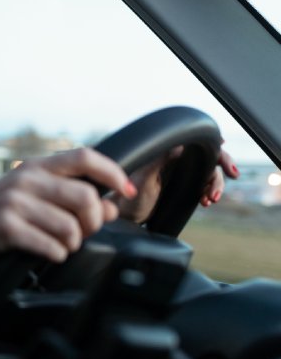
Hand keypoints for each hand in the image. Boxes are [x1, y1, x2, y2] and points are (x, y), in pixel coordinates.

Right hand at [0, 148, 135, 263]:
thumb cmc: (3, 211)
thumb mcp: (34, 195)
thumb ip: (71, 197)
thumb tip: (111, 206)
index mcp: (37, 166)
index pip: (84, 157)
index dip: (113, 172)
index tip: (126, 190)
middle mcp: (27, 179)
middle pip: (85, 197)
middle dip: (94, 222)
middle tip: (86, 232)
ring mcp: (15, 202)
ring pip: (70, 227)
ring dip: (74, 243)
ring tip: (64, 245)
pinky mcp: (6, 226)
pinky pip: (50, 245)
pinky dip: (57, 254)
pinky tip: (49, 252)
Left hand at [114, 145, 238, 222]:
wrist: (124, 216)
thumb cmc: (127, 195)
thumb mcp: (144, 177)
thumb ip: (160, 160)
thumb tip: (179, 145)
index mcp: (166, 153)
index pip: (194, 143)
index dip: (211, 144)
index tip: (223, 146)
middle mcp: (174, 160)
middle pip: (206, 157)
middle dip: (221, 165)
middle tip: (233, 175)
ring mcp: (179, 174)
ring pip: (207, 173)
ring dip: (215, 184)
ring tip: (210, 199)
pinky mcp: (182, 188)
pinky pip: (203, 187)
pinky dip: (209, 193)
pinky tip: (206, 202)